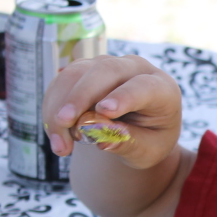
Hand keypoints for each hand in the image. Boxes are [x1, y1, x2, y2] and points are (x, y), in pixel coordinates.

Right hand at [42, 55, 182, 169]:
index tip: (104, 111)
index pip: (143, 86)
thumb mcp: (148, 151)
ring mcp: (108, 65)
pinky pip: (62, 82)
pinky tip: (56, 135)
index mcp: (162, 89)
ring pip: (76, 74)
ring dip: (60, 107)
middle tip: (64, 123)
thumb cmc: (150, 140)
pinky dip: (53, 107)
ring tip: (61, 145)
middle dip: (81, 96)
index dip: (124, 96)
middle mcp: (135, 69)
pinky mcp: (85, 70)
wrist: (140, 130)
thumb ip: (129, 144)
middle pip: (105, 70)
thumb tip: (102, 139)